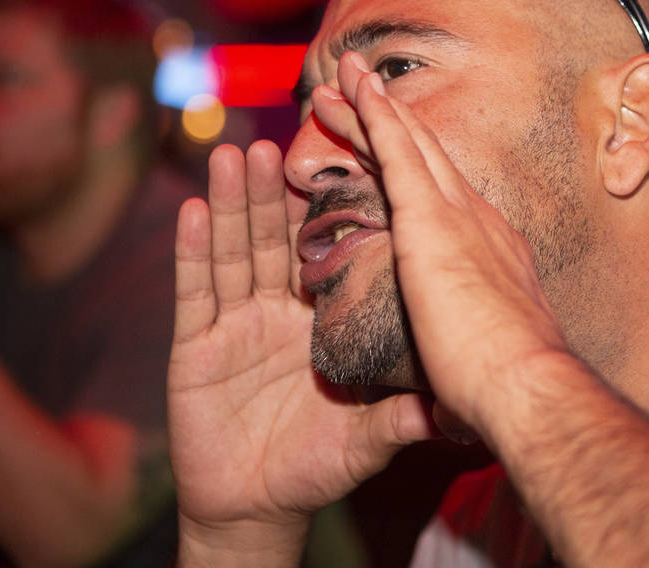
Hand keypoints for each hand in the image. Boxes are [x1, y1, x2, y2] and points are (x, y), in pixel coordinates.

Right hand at [168, 140, 435, 559]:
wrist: (257, 507)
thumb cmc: (315, 467)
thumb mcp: (367, 437)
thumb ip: (402, 416)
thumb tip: (455, 404)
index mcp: (322, 320)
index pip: (329, 253)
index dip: (332, 209)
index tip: (343, 157)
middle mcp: (278, 311)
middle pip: (277, 239)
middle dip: (276, 190)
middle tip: (282, 141)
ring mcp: (235, 325)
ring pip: (235, 252)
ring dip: (234, 204)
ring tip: (237, 155)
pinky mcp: (196, 347)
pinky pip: (195, 293)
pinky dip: (193, 252)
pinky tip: (193, 212)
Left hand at [310, 54, 571, 441]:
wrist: (524, 386)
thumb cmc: (505, 389)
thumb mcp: (482, 363)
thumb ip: (464, 358)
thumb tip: (447, 400)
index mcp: (491, 253)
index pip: (442, 197)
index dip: (414, 167)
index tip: (390, 150)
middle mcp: (479, 220)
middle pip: (424, 157)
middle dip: (390, 120)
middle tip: (359, 86)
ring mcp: (457, 213)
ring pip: (406, 143)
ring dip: (373, 106)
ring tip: (343, 73)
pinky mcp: (430, 217)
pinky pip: (396, 151)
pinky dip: (376, 115)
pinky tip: (355, 88)